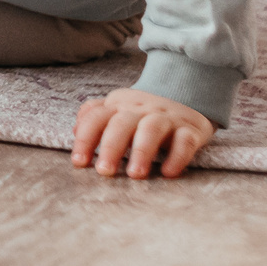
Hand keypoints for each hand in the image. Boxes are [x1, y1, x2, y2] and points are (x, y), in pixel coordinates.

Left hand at [71, 88, 216, 180]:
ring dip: (142, 151)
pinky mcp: (191, 129)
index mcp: (119, 105)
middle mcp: (141, 109)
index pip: (96, 117)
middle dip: (111, 147)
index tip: (79, 163)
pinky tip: (168, 172)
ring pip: (152, 129)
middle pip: (122, 123)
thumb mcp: (118, 108)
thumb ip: (95, 116)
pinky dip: (178, 156)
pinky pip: (185, 140)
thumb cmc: (144, 111)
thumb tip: (74, 130)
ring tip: (135, 175)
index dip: (85, 139)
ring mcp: (167, 117)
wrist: (187, 90)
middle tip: (104, 171)